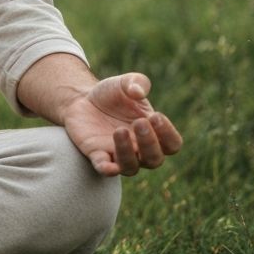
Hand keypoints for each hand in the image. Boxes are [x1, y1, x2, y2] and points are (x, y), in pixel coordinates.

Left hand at [62, 73, 182, 176]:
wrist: (82, 99)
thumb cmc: (111, 95)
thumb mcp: (124, 83)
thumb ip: (136, 82)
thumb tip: (138, 92)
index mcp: (153, 133)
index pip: (172, 144)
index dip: (168, 134)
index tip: (156, 116)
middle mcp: (139, 149)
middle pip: (155, 160)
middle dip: (149, 143)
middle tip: (139, 122)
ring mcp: (118, 154)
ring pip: (131, 167)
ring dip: (128, 152)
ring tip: (120, 130)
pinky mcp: (97, 155)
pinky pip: (105, 170)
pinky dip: (108, 170)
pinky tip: (108, 165)